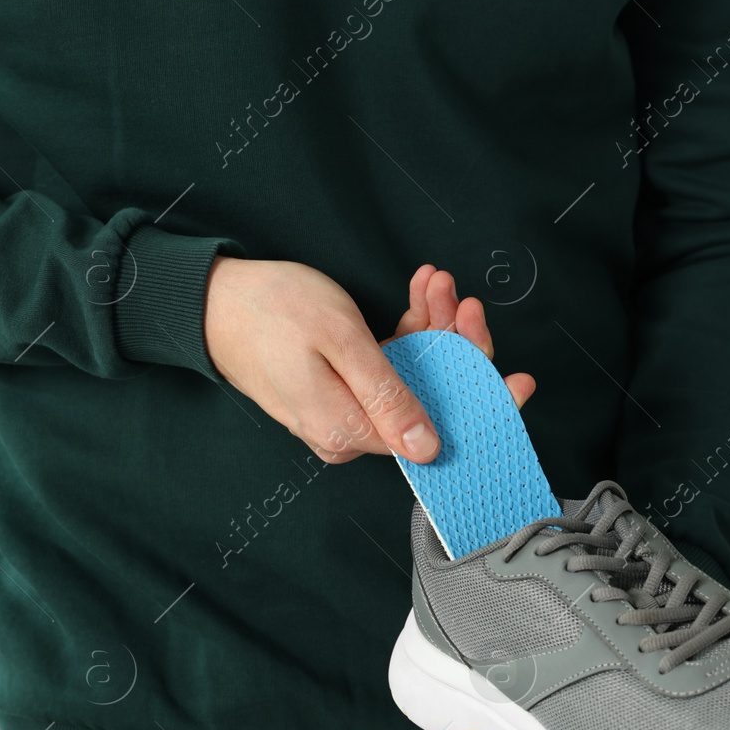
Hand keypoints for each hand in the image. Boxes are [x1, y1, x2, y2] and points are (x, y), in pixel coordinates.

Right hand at [205, 259, 534, 462]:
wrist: (207, 299)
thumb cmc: (269, 310)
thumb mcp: (341, 343)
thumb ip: (390, 395)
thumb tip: (429, 447)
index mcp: (352, 432)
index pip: (439, 432)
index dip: (484, 404)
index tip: (522, 379)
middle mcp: (352, 432)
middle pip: (432, 401)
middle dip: (456, 348)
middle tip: (459, 297)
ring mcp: (347, 412)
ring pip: (415, 377)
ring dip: (432, 329)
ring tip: (435, 281)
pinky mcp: (342, 390)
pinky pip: (391, 367)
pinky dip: (408, 332)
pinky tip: (420, 295)